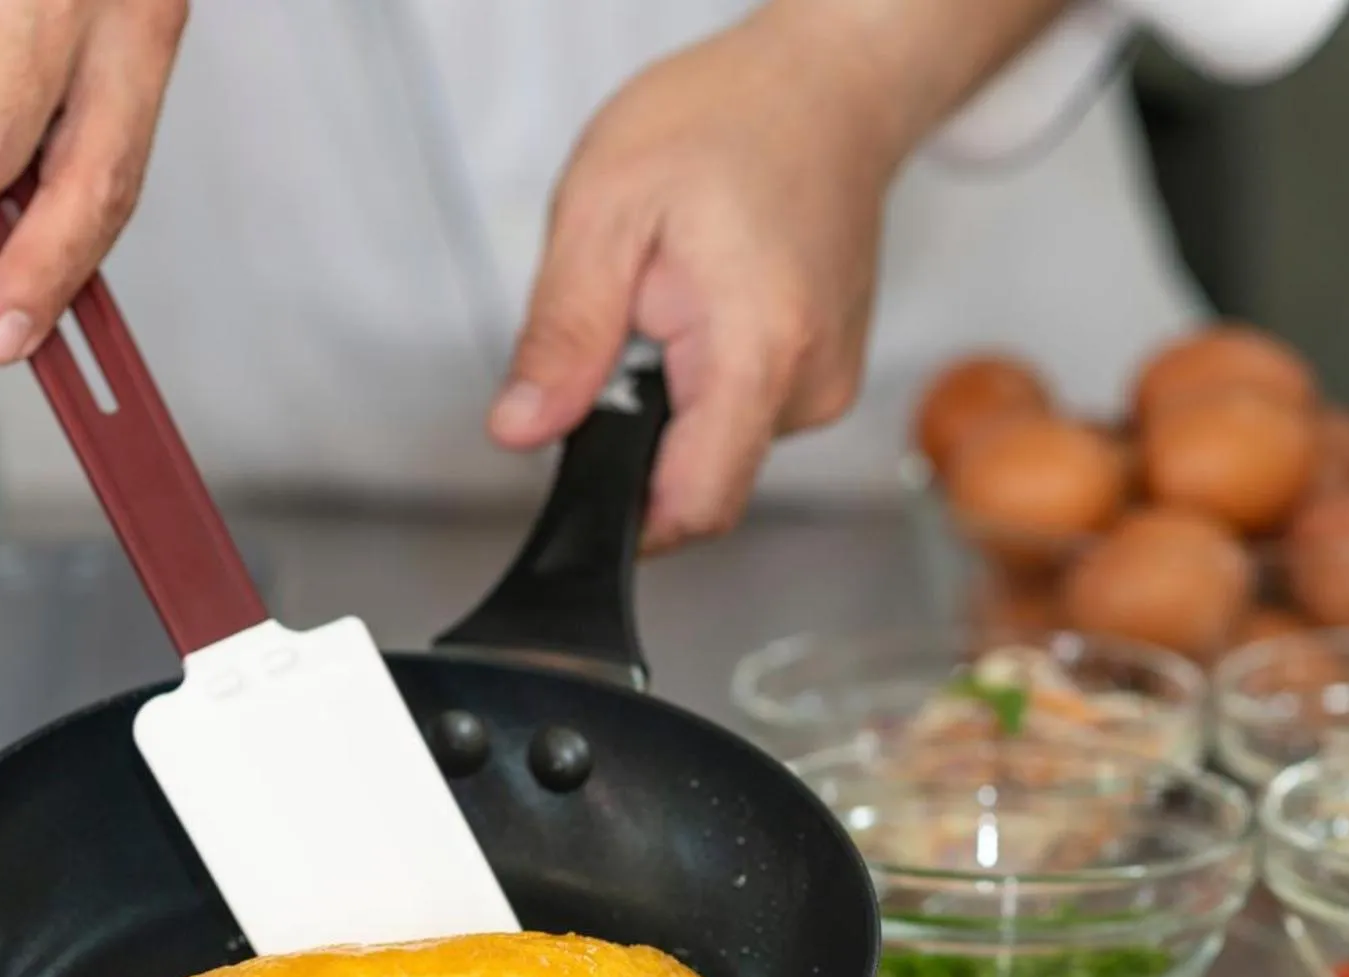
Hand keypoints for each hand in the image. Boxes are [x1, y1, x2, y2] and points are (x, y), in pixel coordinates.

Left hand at [486, 11, 906, 552]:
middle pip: (698, 482)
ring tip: (670, 297)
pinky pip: (742, 415)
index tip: (580, 472)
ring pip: (717, 449)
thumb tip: (522, 429)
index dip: (622, 515)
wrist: (826, 88)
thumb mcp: (605, 209)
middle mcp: (810, 386)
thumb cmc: (727, 122)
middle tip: (627, 328)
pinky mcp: (825, 379)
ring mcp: (826, 386)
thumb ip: (563, 334)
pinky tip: (703, 301)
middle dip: (637, 433)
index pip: (693, 507)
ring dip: (670, 399)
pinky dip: (704, 377)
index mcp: (758, 350)